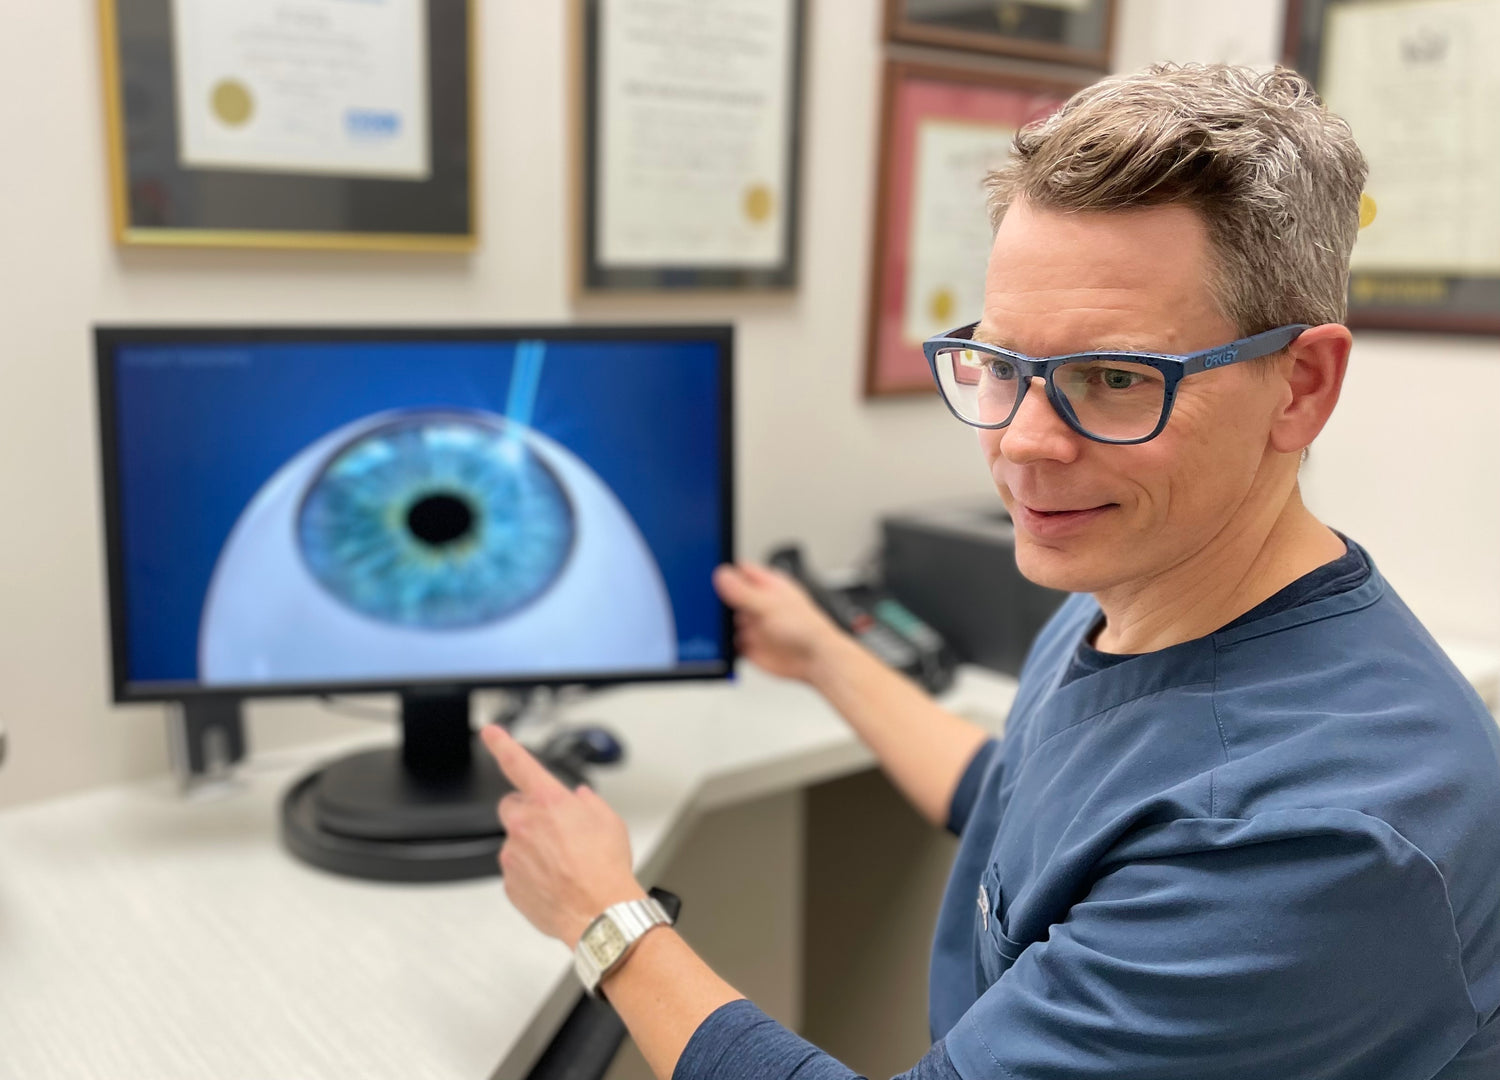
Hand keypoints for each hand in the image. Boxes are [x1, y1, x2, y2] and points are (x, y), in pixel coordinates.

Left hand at [481, 725, 644, 946]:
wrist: (600, 913)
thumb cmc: (606, 868)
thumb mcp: (609, 822)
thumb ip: (588, 804)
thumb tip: (579, 799)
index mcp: (549, 802)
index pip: (518, 764)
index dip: (501, 744)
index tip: (490, 732)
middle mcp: (525, 824)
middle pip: (512, 807)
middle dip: (528, 813)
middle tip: (553, 830)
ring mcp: (513, 855)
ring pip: (516, 842)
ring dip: (533, 848)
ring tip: (564, 866)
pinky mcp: (510, 883)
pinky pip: (517, 871)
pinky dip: (532, 875)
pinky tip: (556, 882)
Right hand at [712, 562, 845, 683]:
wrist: (815, 661)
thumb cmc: (806, 628)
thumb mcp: (770, 605)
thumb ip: (744, 591)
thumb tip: (723, 575)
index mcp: (767, 585)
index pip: (739, 572)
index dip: (724, 572)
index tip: (707, 575)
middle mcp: (759, 603)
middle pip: (728, 596)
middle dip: (717, 600)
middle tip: (705, 603)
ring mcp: (753, 624)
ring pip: (726, 620)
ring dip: (720, 624)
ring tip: (713, 626)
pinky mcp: (749, 645)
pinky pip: (729, 643)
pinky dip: (723, 644)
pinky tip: (721, 644)